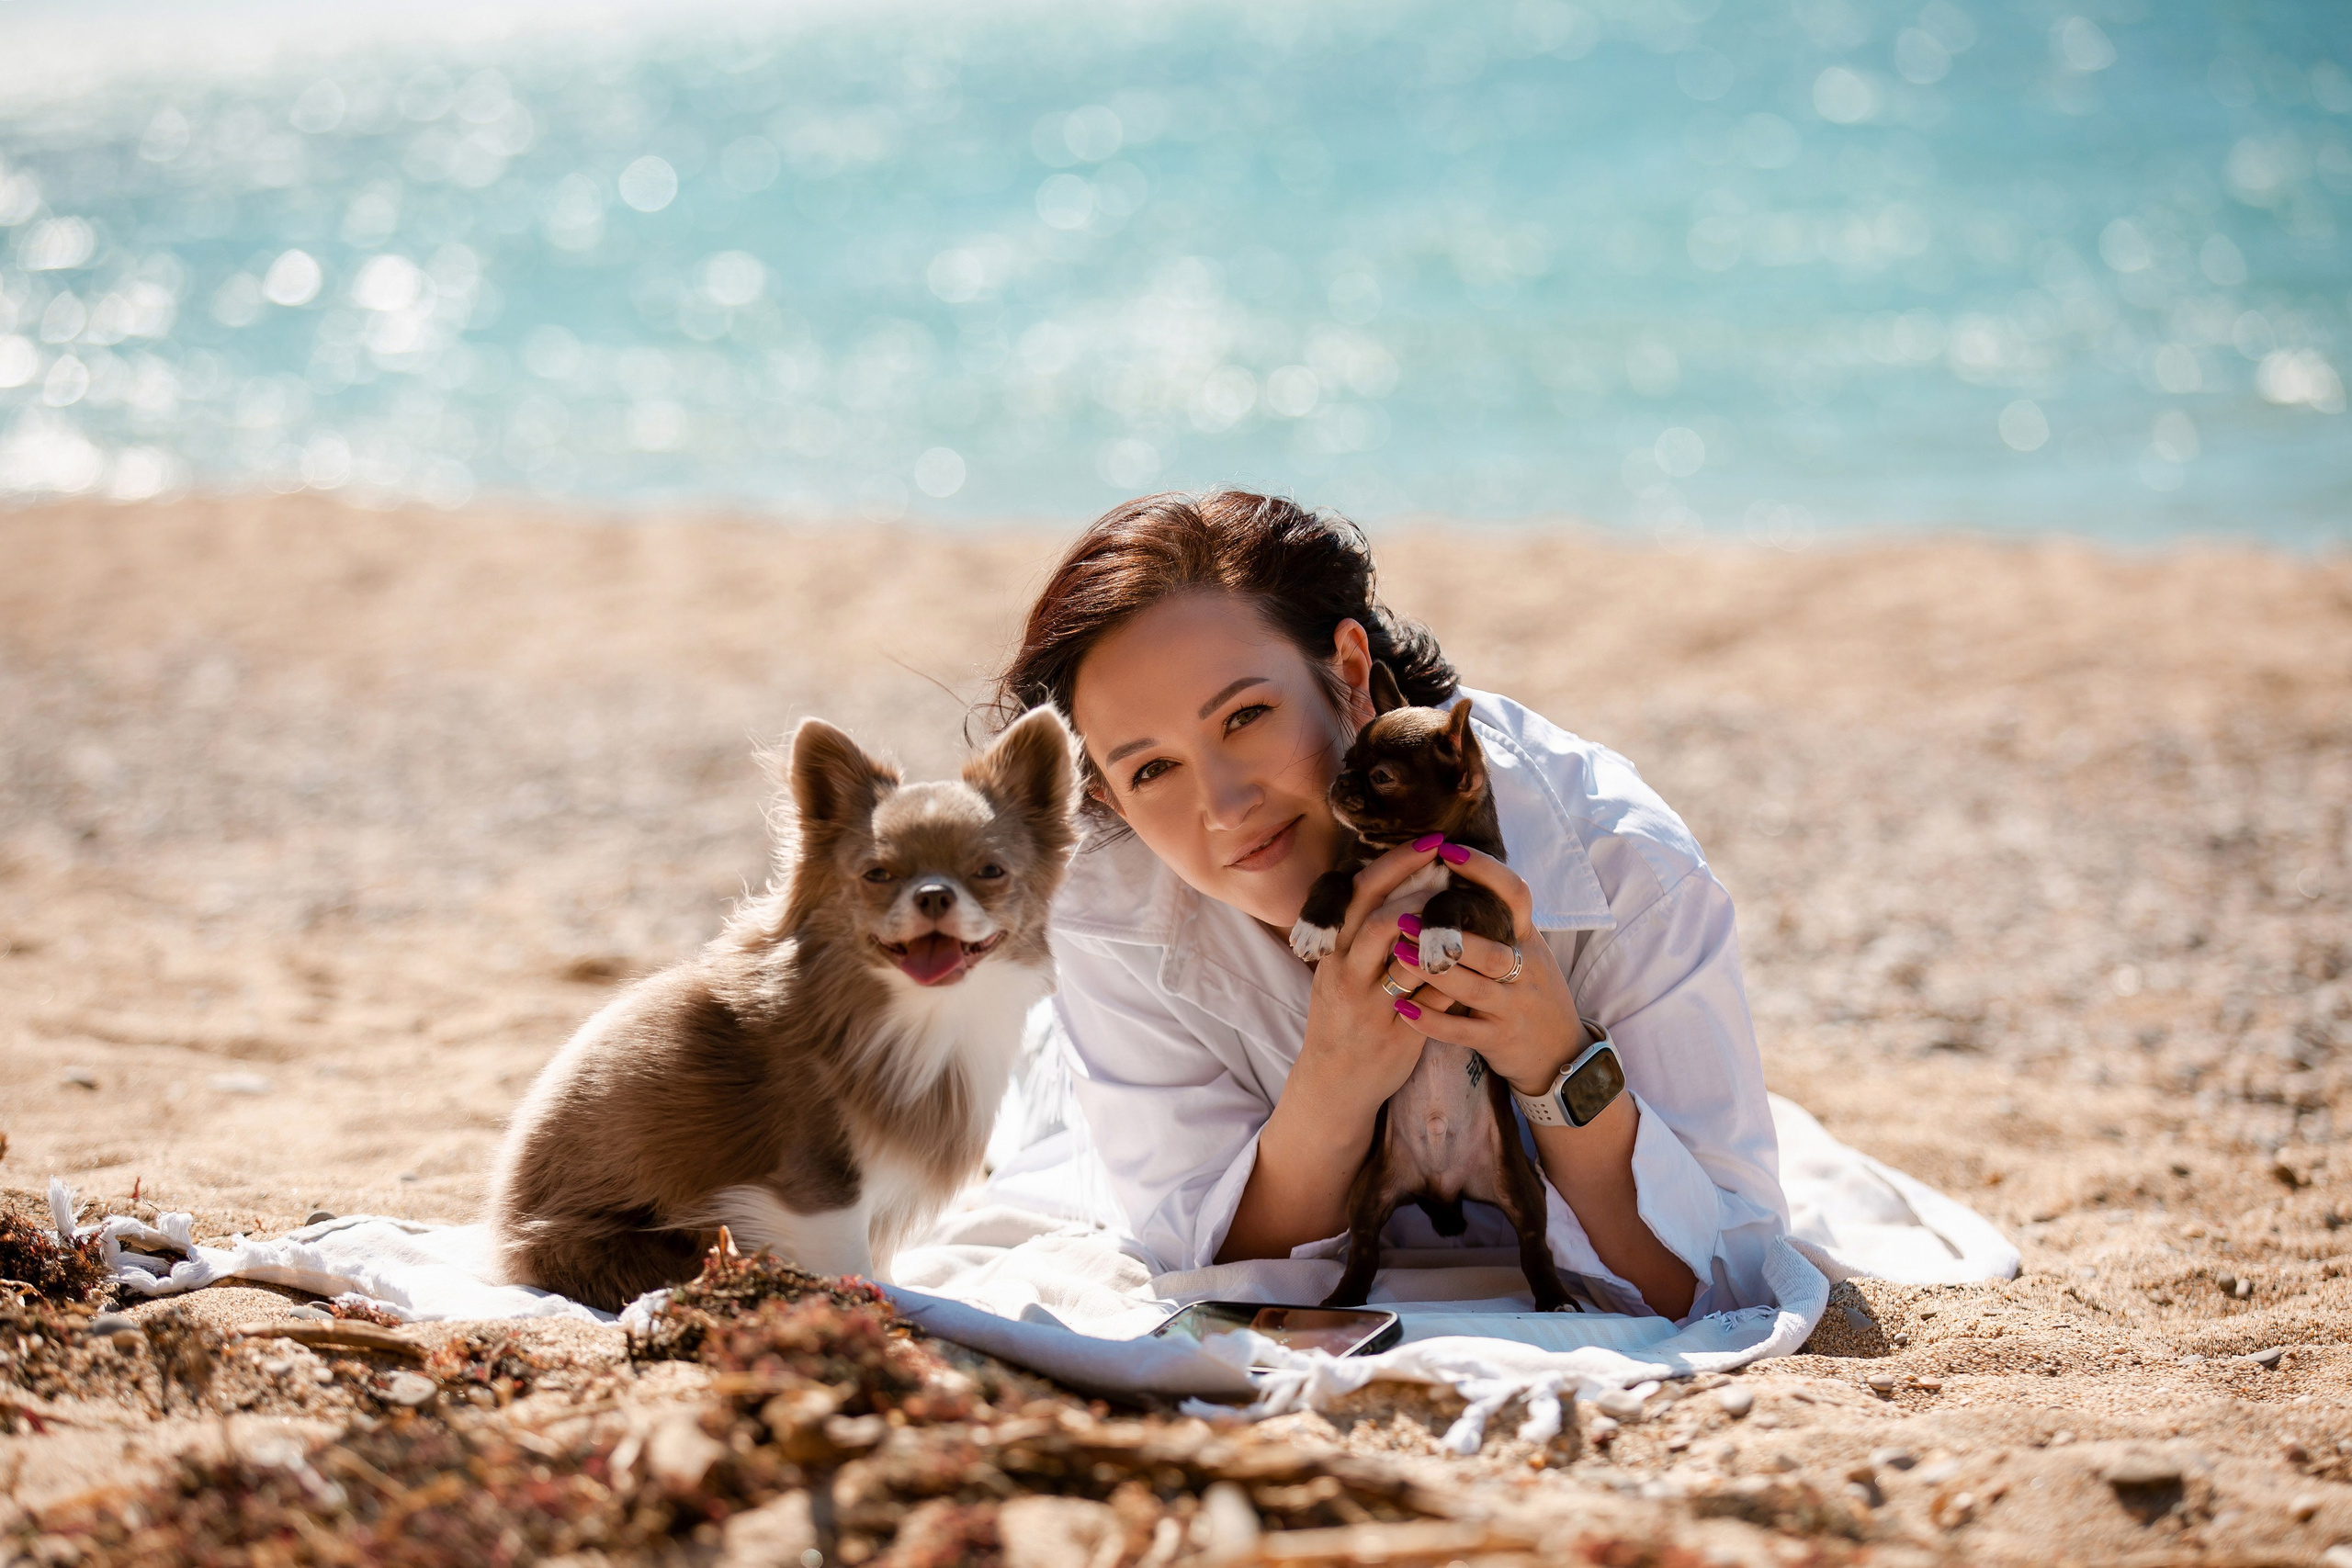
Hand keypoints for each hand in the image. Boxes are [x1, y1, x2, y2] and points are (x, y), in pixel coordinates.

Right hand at [1288, 836, 1449, 1127]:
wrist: (1335, 1080)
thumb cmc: (1343, 1015)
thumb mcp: (1339, 969)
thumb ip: (1360, 933)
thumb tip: (1401, 882)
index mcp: (1334, 951)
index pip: (1358, 895)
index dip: (1395, 865)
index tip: (1429, 842)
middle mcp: (1347, 974)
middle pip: (1378, 918)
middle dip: (1416, 885)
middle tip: (1451, 860)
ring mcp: (1372, 1005)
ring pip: (1406, 958)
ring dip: (1439, 930)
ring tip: (1468, 906)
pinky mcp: (1398, 1033)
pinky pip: (1433, 998)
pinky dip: (1455, 974)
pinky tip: (1478, 956)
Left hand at [1386, 843, 1585, 1095]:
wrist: (1561, 1054)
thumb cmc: (1529, 993)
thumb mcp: (1524, 952)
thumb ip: (1494, 922)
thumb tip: (1450, 875)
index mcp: (1529, 940)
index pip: (1516, 895)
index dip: (1485, 870)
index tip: (1447, 850)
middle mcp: (1527, 970)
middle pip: (1491, 947)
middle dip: (1446, 933)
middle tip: (1402, 915)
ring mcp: (1514, 1007)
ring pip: (1474, 988)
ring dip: (1432, 972)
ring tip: (1398, 954)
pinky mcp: (1500, 1039)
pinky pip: (1463, 1032)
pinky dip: (1432, 1022)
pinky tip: (1404, 1010)